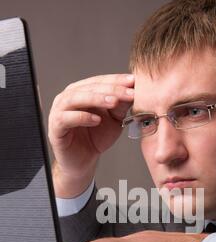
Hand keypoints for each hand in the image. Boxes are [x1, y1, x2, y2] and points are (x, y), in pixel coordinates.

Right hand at [48, 73, 134, 195]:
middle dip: (111, 89)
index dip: (117, 80)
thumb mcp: (114, 120)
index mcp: (82, 92)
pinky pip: (66, 118)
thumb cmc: (95, 138)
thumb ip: (121, 106)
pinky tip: (96, 120)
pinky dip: (82, 117)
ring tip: (113, 102)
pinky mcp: (55, 127)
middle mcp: (69, 97)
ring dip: (96, 98)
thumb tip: (133, 91)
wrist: (83, 161)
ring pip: (75, 98)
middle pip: (89, 87)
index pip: (100, 81)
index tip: (134, 81)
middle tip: (128, 92)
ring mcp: (59, 111)